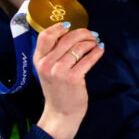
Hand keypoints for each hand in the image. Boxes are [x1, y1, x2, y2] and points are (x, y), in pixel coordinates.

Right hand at [34, 23, 103, 138]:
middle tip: (91, 34)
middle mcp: (46, 64)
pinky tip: (100, 50)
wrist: (60, 112)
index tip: (71, 25)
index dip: (59, 27)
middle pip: (66, 38)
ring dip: (90, 42)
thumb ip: (53, 54)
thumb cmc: (56, 89)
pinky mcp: (73, 78)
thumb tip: (70, 34)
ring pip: (78, 47)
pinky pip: (88, 59)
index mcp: (38, 60)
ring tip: (96, 42)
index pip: (45, 36)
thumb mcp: (47, 70)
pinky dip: (96, 52)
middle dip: (82, 33)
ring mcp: (59, 71)